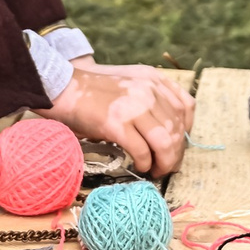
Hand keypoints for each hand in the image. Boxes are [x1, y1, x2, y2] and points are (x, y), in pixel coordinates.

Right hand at [41, 61, 195, 177]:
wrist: (63, 87)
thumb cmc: (94, 90)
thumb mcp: (130, 83)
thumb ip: (150, 98)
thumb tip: (168, 132)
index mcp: (153, 79)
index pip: (186, 107)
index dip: (186, 131)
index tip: (178, 146)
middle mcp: (148, 90)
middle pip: (177, 128)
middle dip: (176, 153)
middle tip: (167, 166)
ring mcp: (134, 106)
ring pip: (165, 142)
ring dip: (164, 162)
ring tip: (156, 170)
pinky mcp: (117, 123)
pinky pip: (142, 150)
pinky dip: (144, 163)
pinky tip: (140, 167)